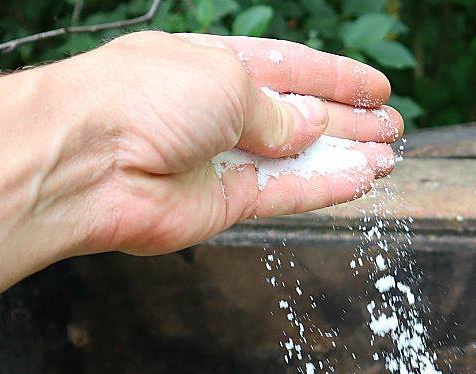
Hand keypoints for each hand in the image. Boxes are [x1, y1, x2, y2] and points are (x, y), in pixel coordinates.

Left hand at [36, 31, 401, 257]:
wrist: (85, 161)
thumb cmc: (141, 98)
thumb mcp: (226, 81)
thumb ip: (277, 109)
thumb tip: (309, 126)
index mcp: (212, 66)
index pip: (287, 67)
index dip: (333, 77)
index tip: (376, 88)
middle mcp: (216, 113)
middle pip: (297, 116)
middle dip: (346, 121)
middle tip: (391, 127)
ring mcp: (219, 162)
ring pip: (296, 160)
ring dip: (343, 156)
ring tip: (388, 156)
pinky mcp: (221, 206)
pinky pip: (283, 197)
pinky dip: (323, 189)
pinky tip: (361, 182)